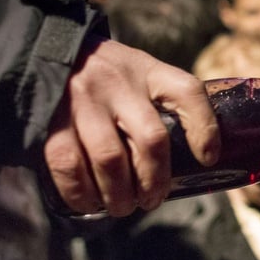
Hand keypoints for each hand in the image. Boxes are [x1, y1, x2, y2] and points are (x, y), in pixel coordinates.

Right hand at [44, 36, 220, 215]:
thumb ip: (167, 106)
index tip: (208, 159)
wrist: (52, 53)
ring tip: (124, 206)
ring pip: (110, 158)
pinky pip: (68, 164)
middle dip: (155, 180)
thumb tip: (195, 160)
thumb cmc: (111, 77)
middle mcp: (118, 84)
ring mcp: (83, 101)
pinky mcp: (51, 120)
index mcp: (150, 72)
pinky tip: (90, 203)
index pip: (187, 93)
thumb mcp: (144, 75)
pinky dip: (81, 192)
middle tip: (152, 199)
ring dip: (120, 193)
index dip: (204, 130)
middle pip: (151, 139)